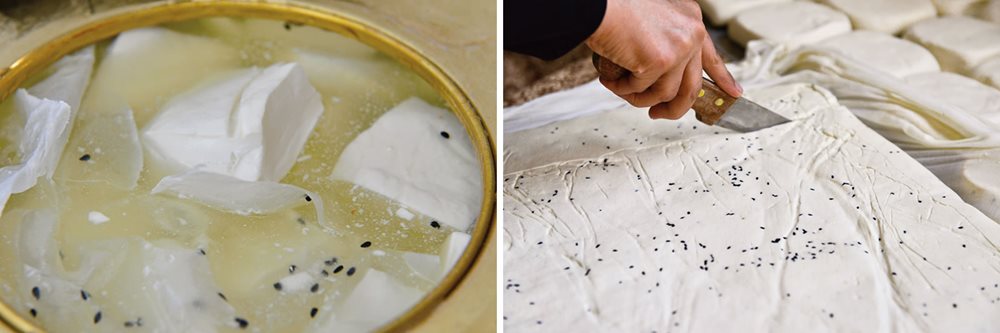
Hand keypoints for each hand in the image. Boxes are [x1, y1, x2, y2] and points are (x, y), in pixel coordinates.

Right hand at [586, 0, 741, 119]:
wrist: (597, 4)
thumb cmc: (615, 8)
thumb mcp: (652, 20)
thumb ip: (664, 43)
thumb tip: (658, 76)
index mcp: (691, 19)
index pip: (711, 56)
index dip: (722, 77)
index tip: (733, 93)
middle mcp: (690, 33)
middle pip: (692, 86)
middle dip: (674, 108)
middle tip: (658, 114)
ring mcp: (677, 48)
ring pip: (666, 94)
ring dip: (640, 99)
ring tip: (620, 89)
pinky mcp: (659, 62)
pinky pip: (642, 91)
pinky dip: (624, 90)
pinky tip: (611, 80)